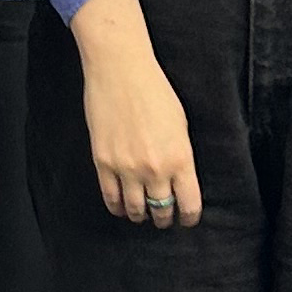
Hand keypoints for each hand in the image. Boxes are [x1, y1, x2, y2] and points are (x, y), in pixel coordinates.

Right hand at [81, 48, 201, 228]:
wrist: (121, 71)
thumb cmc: (155, 91)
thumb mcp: (181, 125)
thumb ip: (181, 156)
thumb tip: (179, 179)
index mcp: (180, 158)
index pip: (188, 204)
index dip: (188, 217)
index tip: (187, 219)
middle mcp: (155, 168)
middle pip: (162, 210)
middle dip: (165, 218)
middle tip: (164, 217)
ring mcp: (126, 168)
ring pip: (135, 209)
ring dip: (141, 215)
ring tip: (143, 214)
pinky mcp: (103, 162)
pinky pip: (110, 198)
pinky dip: (118, 207)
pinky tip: (122, 207)